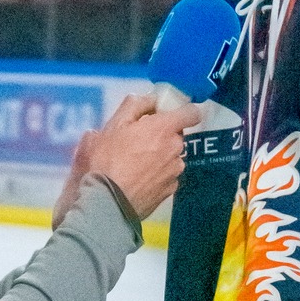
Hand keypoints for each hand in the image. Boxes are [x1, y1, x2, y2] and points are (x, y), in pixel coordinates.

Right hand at [52, 93, 201, 227]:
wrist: (109, 202)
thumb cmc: (108, 159)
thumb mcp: (113, 125)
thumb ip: (135, 105)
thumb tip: (151, 99)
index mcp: (165, 128)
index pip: (191, 112)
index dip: (182, 111)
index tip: (166, 116)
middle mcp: (176, 148)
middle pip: (176, 136)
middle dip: (162, 135)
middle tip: (138, 142)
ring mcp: (176, 172)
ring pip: (172, 157)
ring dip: (160, 157)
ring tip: (136, 165)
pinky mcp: (171, 191)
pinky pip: (168, 176)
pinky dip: (158, 175)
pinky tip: (140, 180)